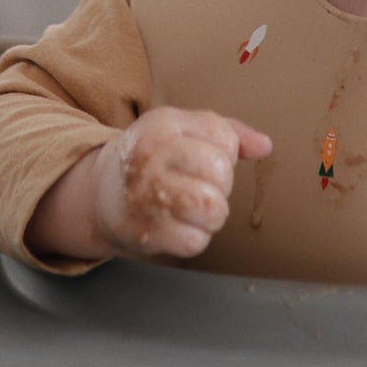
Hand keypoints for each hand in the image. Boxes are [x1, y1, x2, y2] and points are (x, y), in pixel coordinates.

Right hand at [28, 108, 272, 263]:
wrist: (102, 191)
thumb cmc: (153, 158)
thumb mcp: (184, 129)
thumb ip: (228, 132)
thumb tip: (264, 146)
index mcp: (164, 125)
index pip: (224, 140)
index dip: (225, 153)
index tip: (201, 157)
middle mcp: (152, 157)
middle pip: (221, 173)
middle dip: (220, 185)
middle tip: (198, 185)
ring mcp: (147, 196)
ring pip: (213, 209)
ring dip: (212, 214)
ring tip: (193, 207)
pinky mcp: (145, 232)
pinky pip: (196, 241)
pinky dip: (194, 237)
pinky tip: (178, 224)